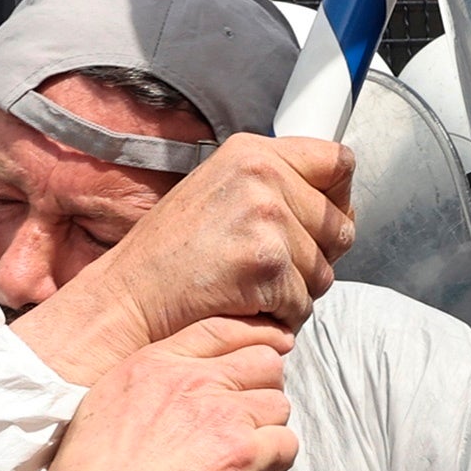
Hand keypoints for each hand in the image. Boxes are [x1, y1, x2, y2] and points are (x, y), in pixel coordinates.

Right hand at [15, 136, 356, 385]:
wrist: (129, 297)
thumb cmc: (168, 256)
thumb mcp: (218, 193)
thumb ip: (271, 188)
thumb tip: (335, 204)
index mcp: (253, 152)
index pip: (338, 162)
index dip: (339, 199)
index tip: (319, 221)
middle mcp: (263, 175)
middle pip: (341, 227)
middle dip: (314, 258)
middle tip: (266, 268)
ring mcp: (267, 218)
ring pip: (324, 274)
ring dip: (294, 293)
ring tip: (245, 287)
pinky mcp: (267, 264)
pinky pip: (302, 305)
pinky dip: (278, 318)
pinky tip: (240, 306)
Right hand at [42, 322, 296, 470]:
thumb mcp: (100, 409)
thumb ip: (141, 389)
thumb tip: (161, 396)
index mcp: (154, 365)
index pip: (220, 330)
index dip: (250, 339)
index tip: (263, 352)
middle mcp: (192, 380)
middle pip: (262, 361)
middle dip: (262, 388)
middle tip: (246, 420)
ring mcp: (221, 413)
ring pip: (278, 403)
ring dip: (268, 429)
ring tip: (244, 457)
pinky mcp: (242, 452)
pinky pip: (286, 444)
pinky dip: (275, 463)